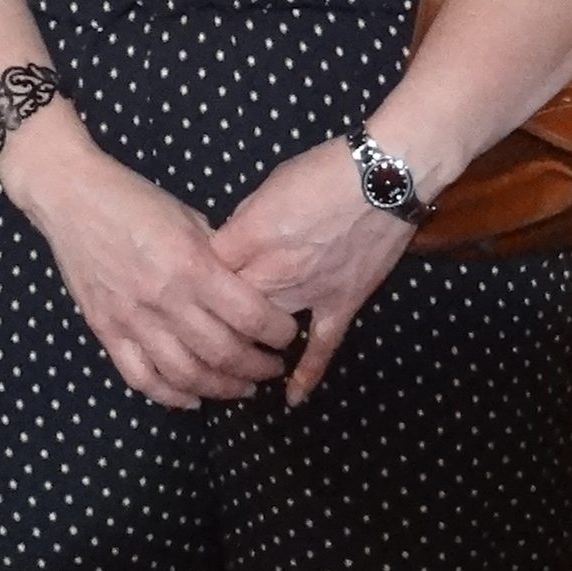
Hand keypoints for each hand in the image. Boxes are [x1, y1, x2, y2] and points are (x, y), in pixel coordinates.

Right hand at [0, 119, 299, 408]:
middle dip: (258, 367)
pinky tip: (193, 398)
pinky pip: (141, 378)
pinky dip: (171, 396)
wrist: (70, 197)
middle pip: (223, 353)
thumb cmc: (135, 200)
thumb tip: (250, 290)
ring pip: (186, 374)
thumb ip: (218, 258)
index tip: (287, 335)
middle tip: (273, 367)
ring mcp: (131, 319)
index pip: (249, 315)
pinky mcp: (105, 330)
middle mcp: (164, 298)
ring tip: (243, 387)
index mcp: (191, 264)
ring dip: (222, 388)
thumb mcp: (189, 218)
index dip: (277, 333)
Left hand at [212, 139, 412, 402]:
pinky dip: (306, 374)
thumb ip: (243, 224)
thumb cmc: (322, 172)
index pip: (204, 272)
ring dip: (248, 347)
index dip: (192, 281)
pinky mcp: (341, 304)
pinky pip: (321, 347)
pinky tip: (290, 399)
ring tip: (233, 363)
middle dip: (211, 320)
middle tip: (201, 331)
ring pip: (265, 331)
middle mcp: (273, 271)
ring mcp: (308, 292)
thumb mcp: (268, 187)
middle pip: (227, 309)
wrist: (384, 175)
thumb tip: (229, 248)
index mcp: (249, 237)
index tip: (187, 288)